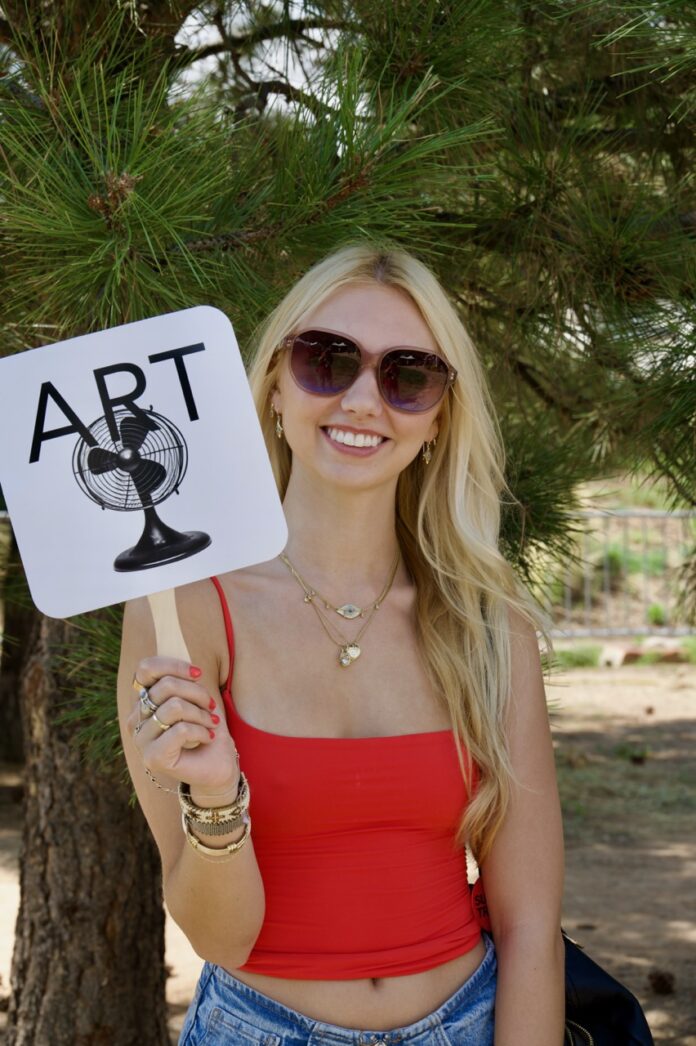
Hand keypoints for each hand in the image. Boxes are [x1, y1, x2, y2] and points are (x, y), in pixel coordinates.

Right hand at [128, 657, 239, 797]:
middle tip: (211, 706)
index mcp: (142, 701)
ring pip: (174, 707)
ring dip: (201, 713)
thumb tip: (186, 659)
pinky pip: (180, 730)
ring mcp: (141, 739)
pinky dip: (201, 731)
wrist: (216, 767)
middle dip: (197, 693)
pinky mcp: (152, 757)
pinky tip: (207, 738)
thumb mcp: (196, 700)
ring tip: (210, 722)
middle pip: (166, 686)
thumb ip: (183, 681)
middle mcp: (135, 718)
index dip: (173, 665)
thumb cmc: (205, 729)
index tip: (198, 673)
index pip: (145, 669)